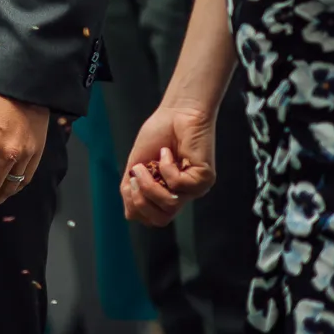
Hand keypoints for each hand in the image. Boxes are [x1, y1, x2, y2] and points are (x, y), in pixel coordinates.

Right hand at [122, 99, 215, 225]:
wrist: (176, 114)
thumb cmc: (158, 135)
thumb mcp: (136, 164)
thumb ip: (131, 189)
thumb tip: (130, 214)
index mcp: (165, 193)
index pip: (152, 219)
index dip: (136, 206)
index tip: (130, 182)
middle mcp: (180, 195)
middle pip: (160, 219)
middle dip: (141, 200)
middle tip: (136, 177)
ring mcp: (193, 189)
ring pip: (169, 204)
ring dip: (150, 183)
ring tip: (147, 163)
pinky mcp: (203, 179)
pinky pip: (179, 184)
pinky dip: (167, 167)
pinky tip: (167, 153)